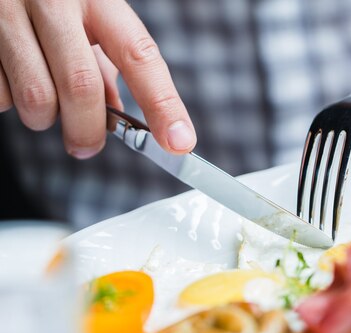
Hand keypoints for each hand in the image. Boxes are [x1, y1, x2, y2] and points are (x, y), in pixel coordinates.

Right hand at [0, 0, 195, 157]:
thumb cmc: (48, 2)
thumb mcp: (86, 20)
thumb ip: (106, 65)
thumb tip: (116, 118)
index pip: (139, 56)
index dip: (162, 104)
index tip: (178, 142)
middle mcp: (53, 0)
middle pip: (82, 86)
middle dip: (88, 130)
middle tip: (87, 145)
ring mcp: (7, 13)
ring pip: (36, 98)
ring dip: (45, 119)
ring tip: (43, 105)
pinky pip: (0, 96)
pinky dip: (9, 103)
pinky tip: (12, 79)